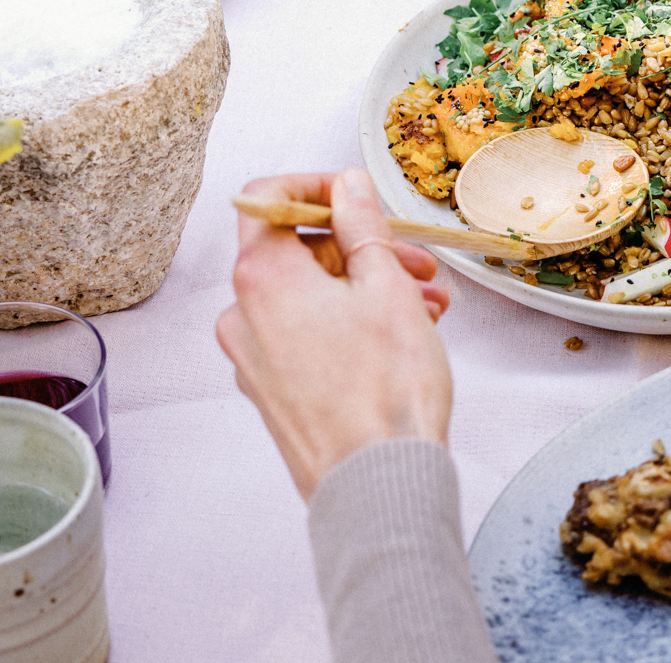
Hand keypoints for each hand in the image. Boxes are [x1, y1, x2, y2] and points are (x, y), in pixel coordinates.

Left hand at [218, 169, 454, 500]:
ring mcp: (253, 359)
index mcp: (262, 278)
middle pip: (297, 253)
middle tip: (416, 261)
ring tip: (427, 306)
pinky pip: (307, 336)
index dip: (314, 186)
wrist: (377, 484)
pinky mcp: (273, 392)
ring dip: (366, 289)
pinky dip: (349, 325)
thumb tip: (347, 189)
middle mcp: (243, 316)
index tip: (354, 194)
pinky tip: (402, 337)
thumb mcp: (387, 288)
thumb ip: (362, 227)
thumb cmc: (384, 392)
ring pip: (309, 297)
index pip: (267, 198)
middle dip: (361, 248)